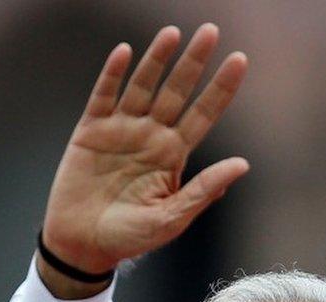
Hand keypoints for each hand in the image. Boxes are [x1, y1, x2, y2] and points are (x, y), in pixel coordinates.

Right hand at [39, 23, 248, 293]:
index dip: (221, 87)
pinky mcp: (91, 131)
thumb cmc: (130, 238)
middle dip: (194, 62)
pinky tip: (124, 53)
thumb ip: (204, 190)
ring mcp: (121, 130)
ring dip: (157, 60)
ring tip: (172, 33)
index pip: (204, 114)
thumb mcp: (172, 219)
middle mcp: (151, 136)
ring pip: (143, 86)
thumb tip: (242, 164)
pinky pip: (103, 96)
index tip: (240, 59)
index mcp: (174, 156)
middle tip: (211, 31)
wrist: (82, 246)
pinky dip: (113, 75)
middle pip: (178, 91)